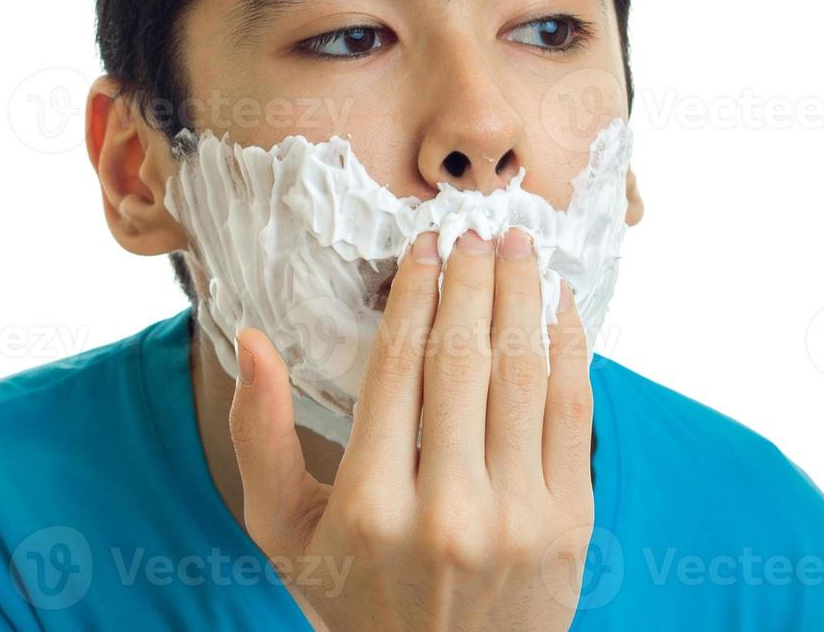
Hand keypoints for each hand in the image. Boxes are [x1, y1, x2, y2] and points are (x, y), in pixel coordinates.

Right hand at [229, 226, 594, 630]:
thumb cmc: (356, 601)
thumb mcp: (284, 532)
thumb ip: (259, 436)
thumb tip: (250, 337)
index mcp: (369, 505)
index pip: (398, 365)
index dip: (415, 292)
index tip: (424, 246)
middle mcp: (447, 509)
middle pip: (464, 357)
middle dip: (473, 278)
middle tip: (476, 230)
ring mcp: (517, 518)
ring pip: (523, 374)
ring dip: (524, 297)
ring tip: (519, 248)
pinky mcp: (570, 525)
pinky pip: (574, 414)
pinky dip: (570, 349)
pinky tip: (560, 307)